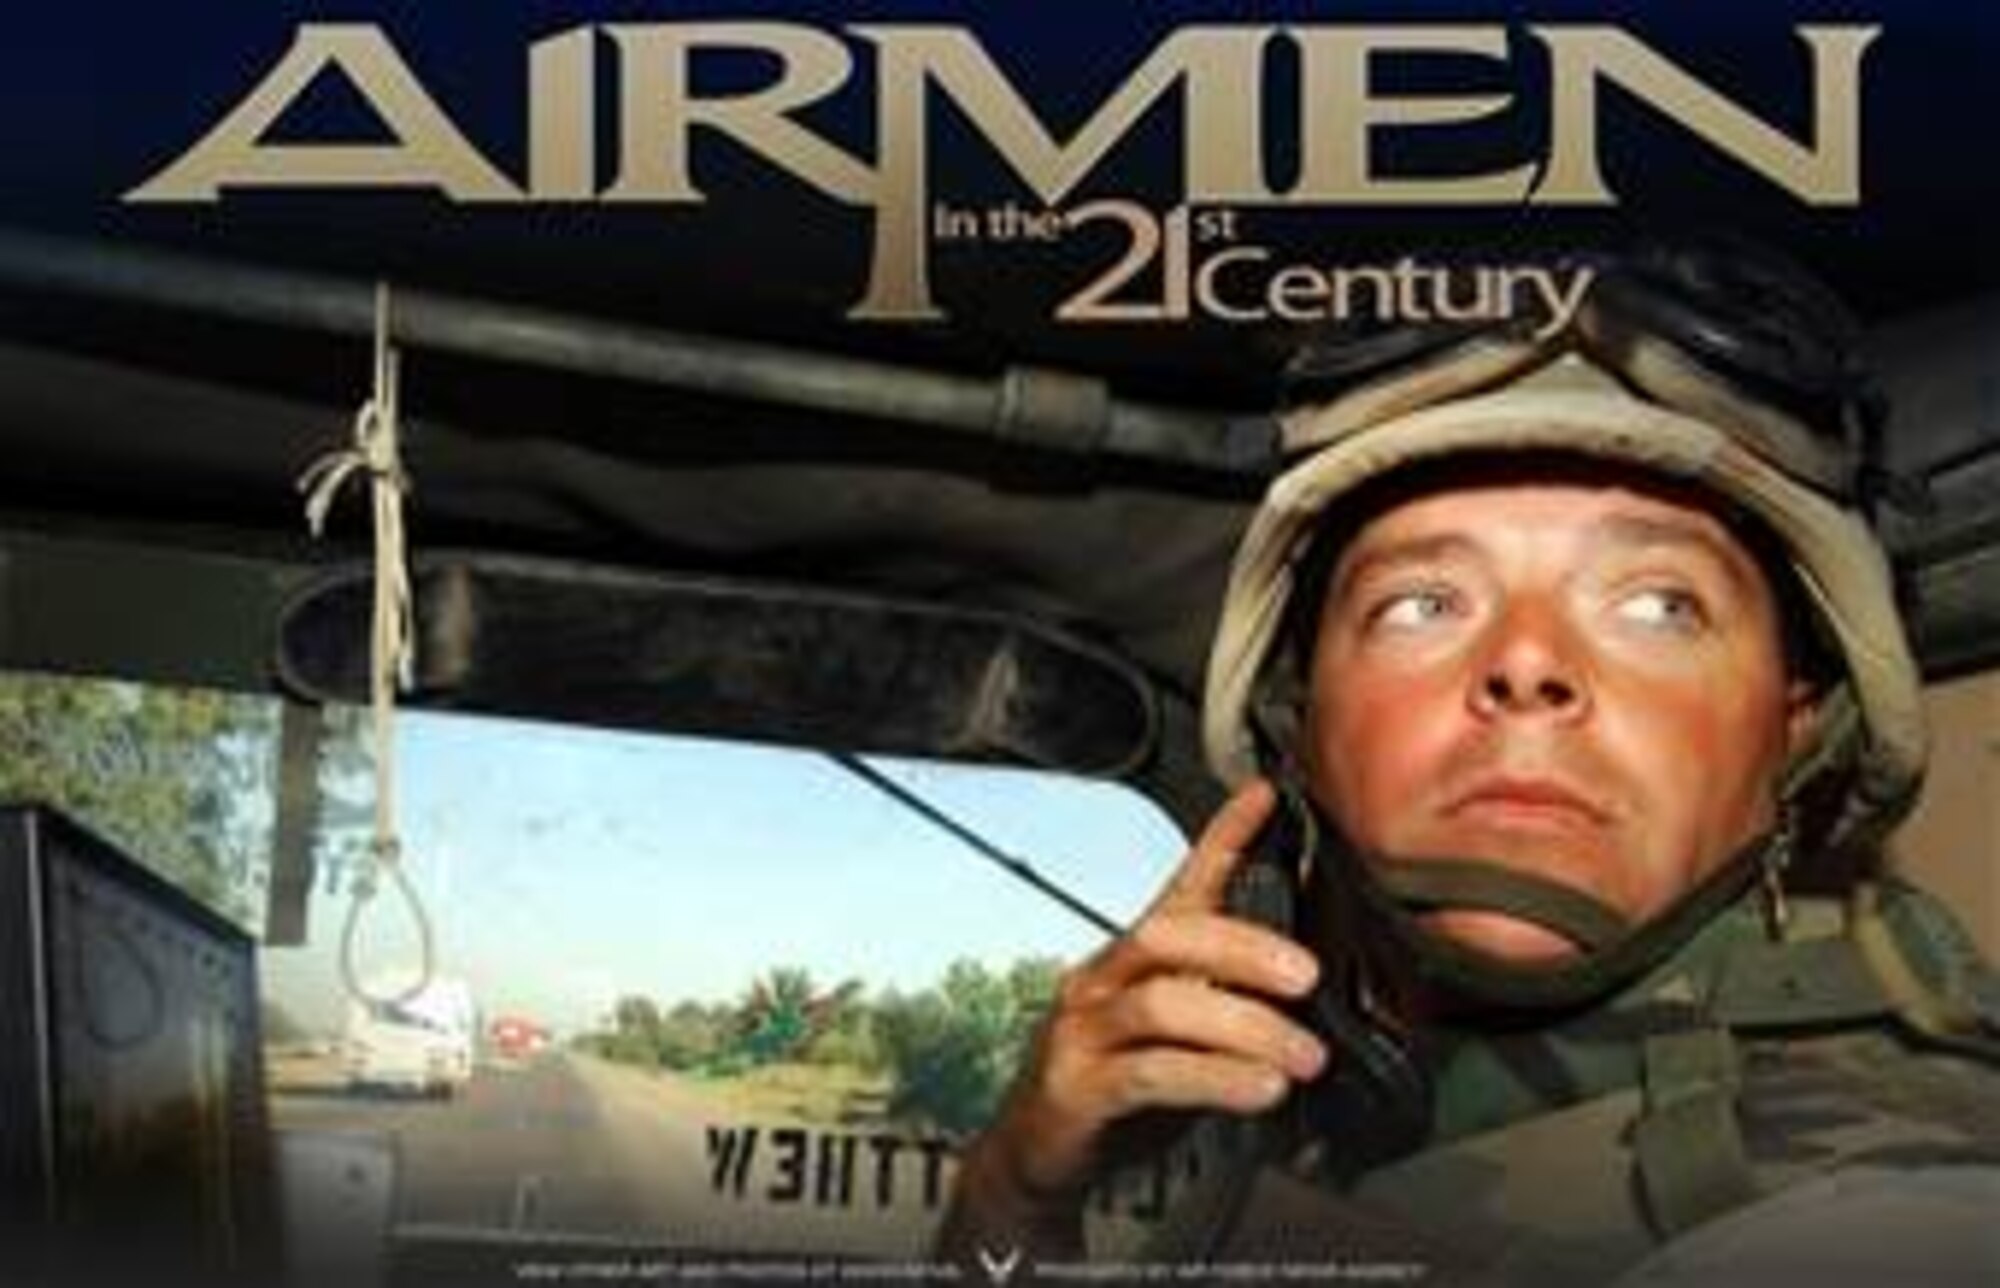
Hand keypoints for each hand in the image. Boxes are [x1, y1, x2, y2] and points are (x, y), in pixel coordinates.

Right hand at [939, 779, 1328, 1251]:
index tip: (1264, 797)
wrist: (1040, 1157)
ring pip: (1165, 1005)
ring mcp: (1083, 1032)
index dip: (1221, 838)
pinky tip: (1260, 1088)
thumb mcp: (1181, 1037)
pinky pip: (1153, 1073)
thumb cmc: (1117, 1089)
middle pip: (1170, 936)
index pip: (1181, 886)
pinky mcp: (1077, 1087)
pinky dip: (1216, 1078)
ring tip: (1305, 1058)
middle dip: (1245, 948)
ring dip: (1247, 1029)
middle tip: (1309, 976)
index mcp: (1132, 960)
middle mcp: (1101, 981)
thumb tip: (1310, 993)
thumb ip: (1227, 1005)